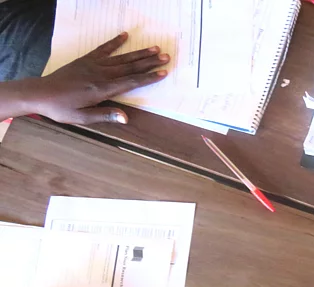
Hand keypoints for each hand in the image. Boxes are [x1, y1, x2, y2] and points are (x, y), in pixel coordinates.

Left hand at [23, 32, 168, 124]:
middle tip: (166, 57)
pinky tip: (124, 36)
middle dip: (149, 62)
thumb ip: (105, 115)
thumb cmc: (62, 109)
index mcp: (102, 90)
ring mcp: (93, 65)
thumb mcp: (83, 118)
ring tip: (154, 48)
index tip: (163, 72)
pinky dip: (114, 42)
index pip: (130, 82)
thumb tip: (126, 118)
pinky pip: (103, 49)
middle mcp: (100, 75)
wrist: (40, 93)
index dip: (148, 77)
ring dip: (139, 53)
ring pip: (121, 58)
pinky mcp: (86, 60)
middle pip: (130, 67)